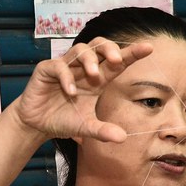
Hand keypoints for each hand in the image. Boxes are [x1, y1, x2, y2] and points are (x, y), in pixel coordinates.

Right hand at [13, 37, 154, 142]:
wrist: (36, 124)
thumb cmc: (64, 120)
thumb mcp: (86, 128)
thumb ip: (103, 131)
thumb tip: (123, 138)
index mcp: (98, 79)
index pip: (117, 63)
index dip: (132, 53)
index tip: (149, 48)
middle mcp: (83, 69)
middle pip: (100, 46)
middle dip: (110, 49)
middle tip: (117, 59)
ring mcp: (65, 66)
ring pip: (80, 50)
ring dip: (90, 60)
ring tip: (95, 74)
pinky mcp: (47, 70)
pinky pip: (59, 66)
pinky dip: (66, 76)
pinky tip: (71, 91)